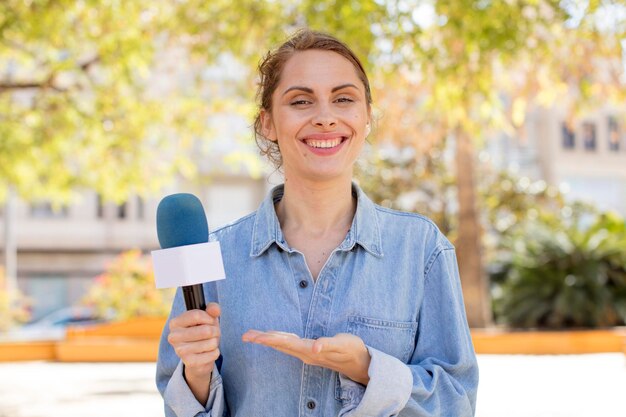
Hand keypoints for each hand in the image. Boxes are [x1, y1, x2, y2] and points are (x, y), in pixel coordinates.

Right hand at [168, 302, 220, 402]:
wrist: (199, 357)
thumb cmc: (202, 332)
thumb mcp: (207, 318)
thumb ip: (212, 309)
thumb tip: (214, 309)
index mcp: (175, 323)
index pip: (196, 315)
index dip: (209, 318)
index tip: (210, 321)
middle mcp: (173, 337)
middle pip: (205, 330)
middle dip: (215, 331)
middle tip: (213, 333)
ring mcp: (180, 351)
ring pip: (211, 343)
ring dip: (215, 342)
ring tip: (210, 343)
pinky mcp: (189, 363)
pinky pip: (212, 354)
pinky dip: (215, 352)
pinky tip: (209, 352)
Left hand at [242, 330, 370, 384]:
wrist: (359, 363)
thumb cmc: (352, 350)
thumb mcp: (343, 344)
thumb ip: (328, 345)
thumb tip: (314, 347)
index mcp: (310, 350)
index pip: (286, 343)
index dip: (270, 339)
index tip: (255, 338)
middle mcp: (305, 353)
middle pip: (280, 345)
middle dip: (263, 339)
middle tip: (245, 335)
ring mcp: (306, 353)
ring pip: (283, 345)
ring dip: (268, 340)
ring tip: (253, 336)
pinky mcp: (309, 351)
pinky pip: (289, 345)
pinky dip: (278, 340)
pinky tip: (272, 337)